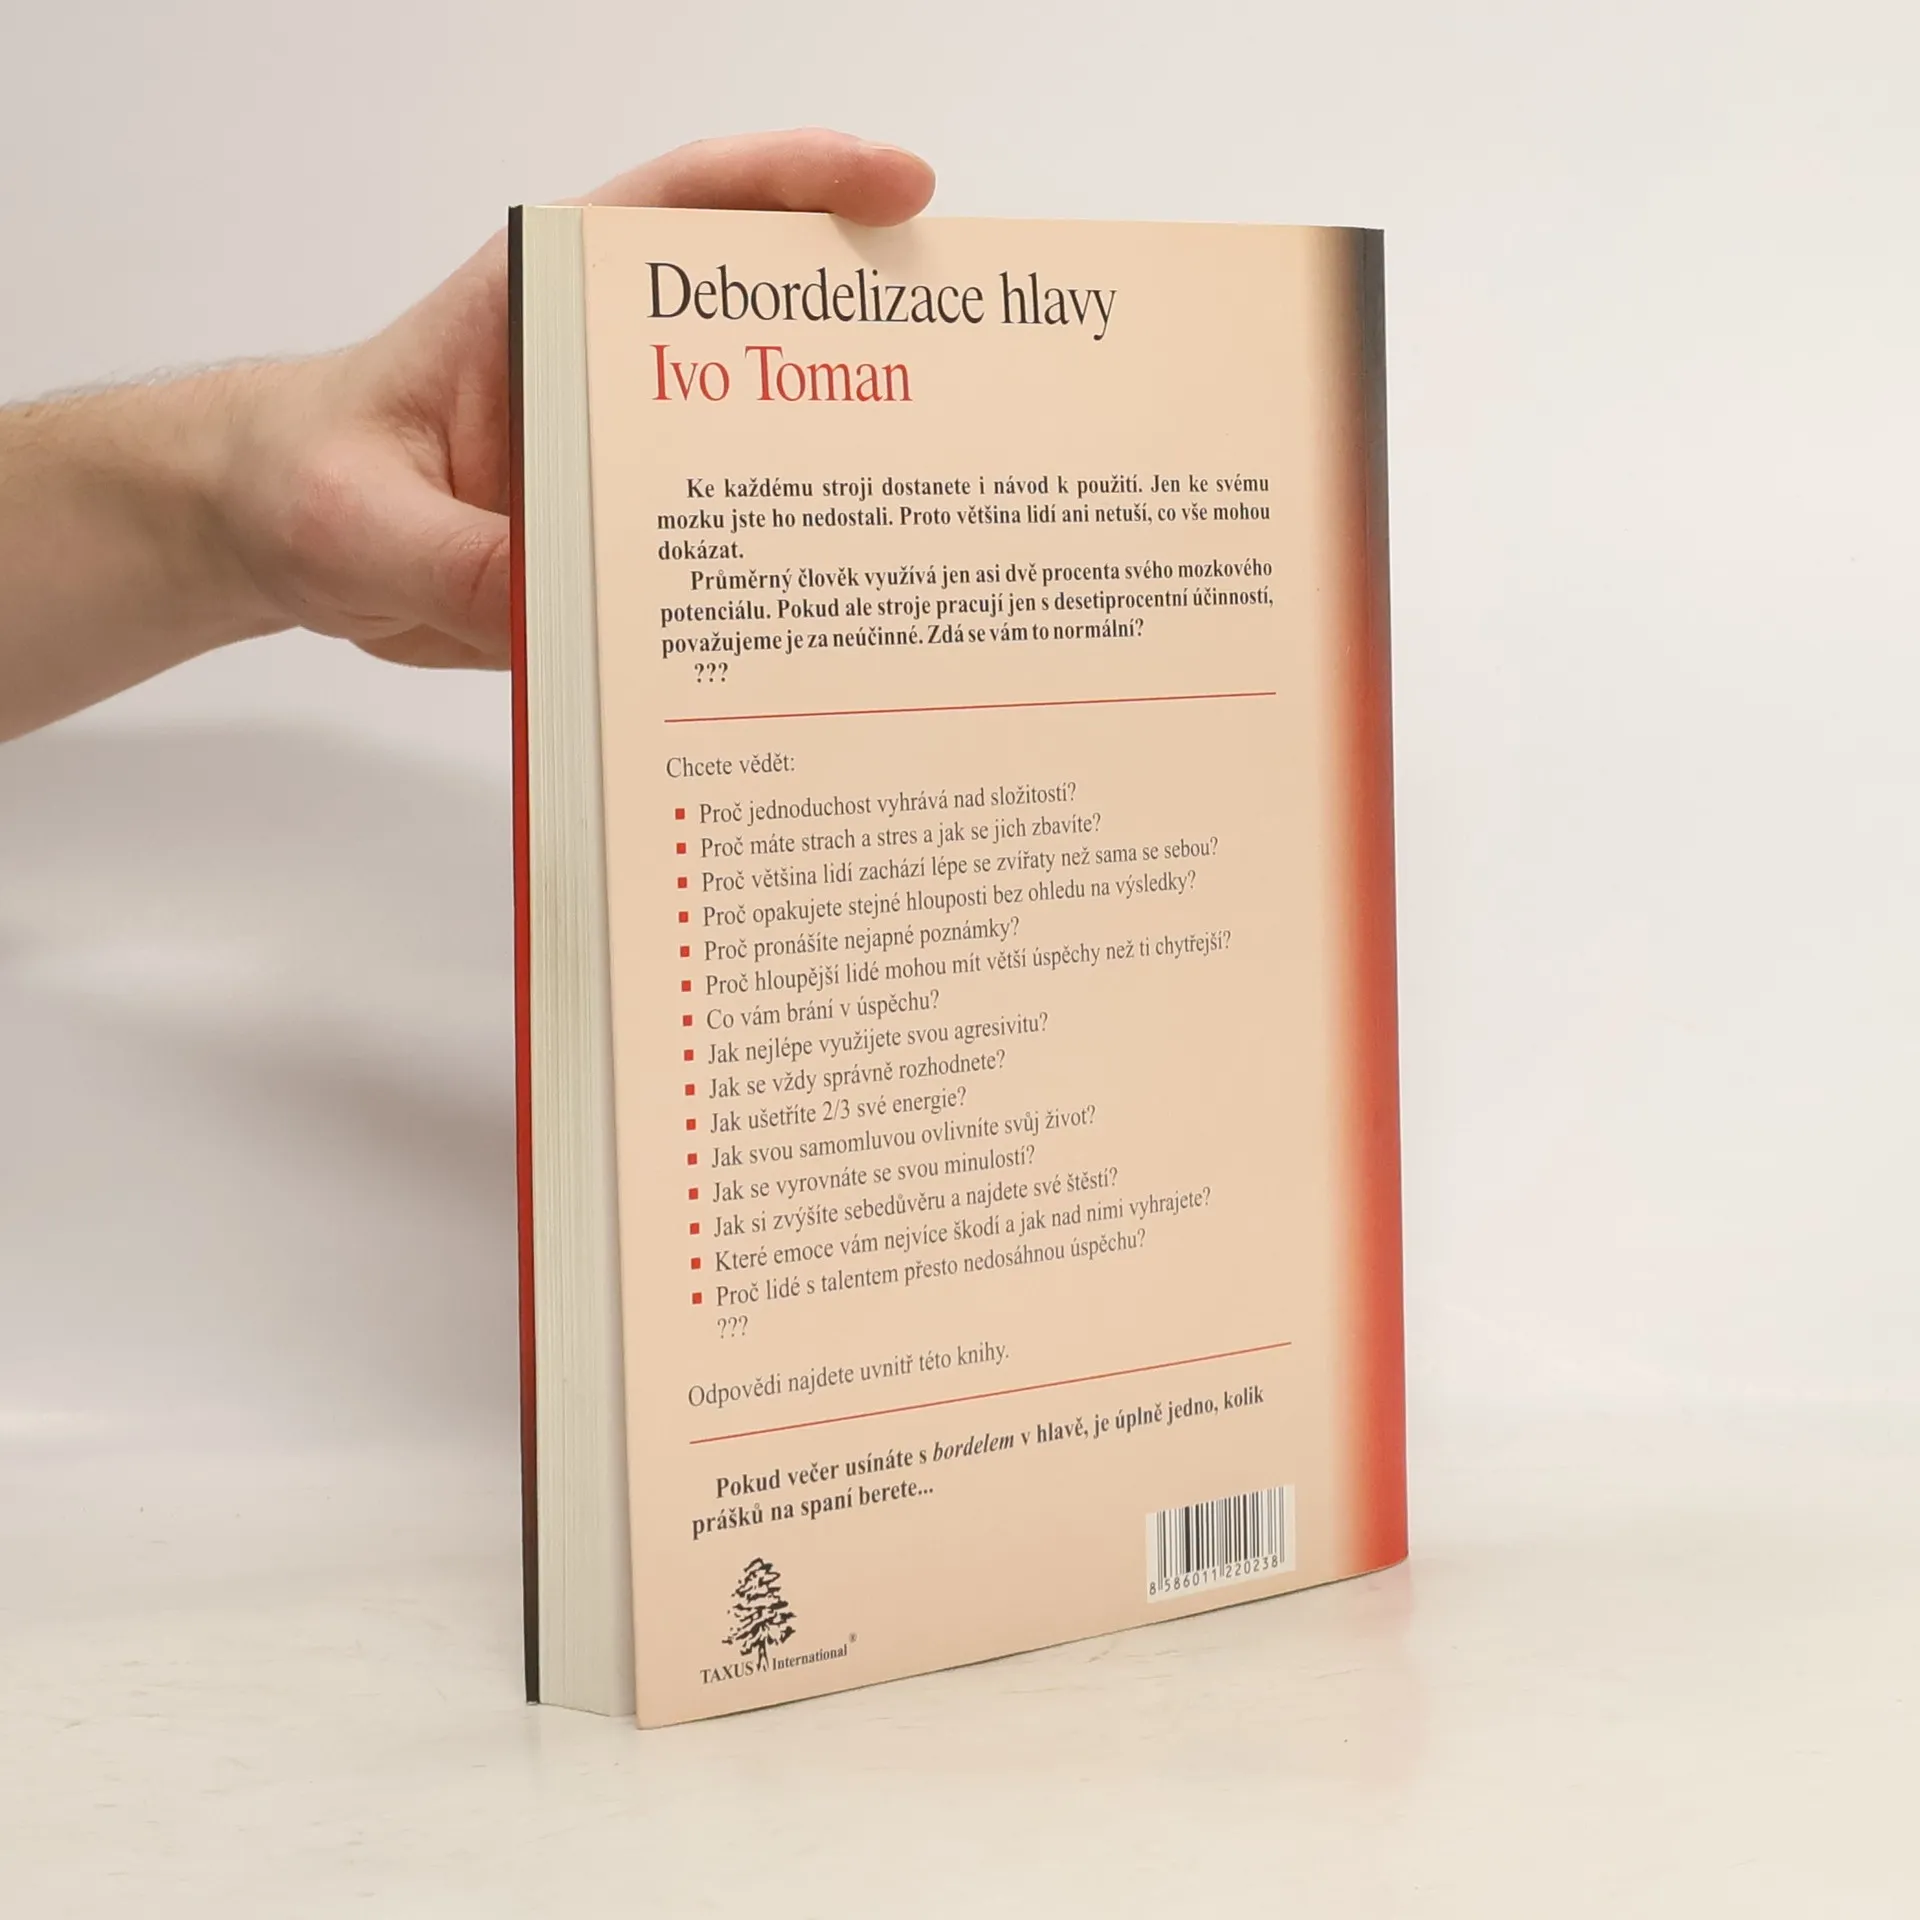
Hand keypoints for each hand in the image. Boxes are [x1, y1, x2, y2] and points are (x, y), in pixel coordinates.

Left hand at [225, 131, 935, 670]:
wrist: (282, 544)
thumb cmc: (309, 483)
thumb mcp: (360, 520)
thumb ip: (459, 561)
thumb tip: (572, 612)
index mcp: (543, 311)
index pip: (683, 213)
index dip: (795, 185)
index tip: (895, 188)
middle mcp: (605, 374)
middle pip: (764, 330)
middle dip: (871, 334)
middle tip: (971, 372)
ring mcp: (625, 462)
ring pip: (759, 450)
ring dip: (842, 474)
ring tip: (938, 509)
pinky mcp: (626, 543)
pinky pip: (721, 560)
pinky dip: (779, 588)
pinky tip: (839, 626)